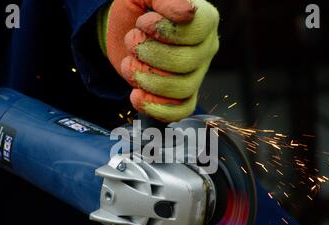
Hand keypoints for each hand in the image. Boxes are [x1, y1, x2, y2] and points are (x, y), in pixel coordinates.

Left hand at [98, 0, 218, 121]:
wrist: (123, 30)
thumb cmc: (138, 10)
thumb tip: (187, 12)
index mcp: (205, 20)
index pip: (197, 31)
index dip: (165, 31)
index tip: (144, 22)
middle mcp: (206, 48)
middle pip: (187, 62)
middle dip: (150, 55)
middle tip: (132, 42)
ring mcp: (196, 74)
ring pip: (182, 89)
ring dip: (147, 80)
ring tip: (129, 64)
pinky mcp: (183, 96)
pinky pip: (180, 111)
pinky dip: (156, 108)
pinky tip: (136, 95)